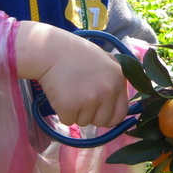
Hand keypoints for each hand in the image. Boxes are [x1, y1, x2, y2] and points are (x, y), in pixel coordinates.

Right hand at [14, 21, 128, 127]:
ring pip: (84, 122)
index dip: (110, 115)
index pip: (121, 113)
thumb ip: (116, 78)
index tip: (100, 112)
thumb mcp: (106, 60)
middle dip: (92, 115)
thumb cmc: (78, 54)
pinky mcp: (70, 107)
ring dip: (76, 112)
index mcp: (119, 80)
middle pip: (103, 121)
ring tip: (70, 91)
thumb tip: (120, 99)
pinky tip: (61, 95)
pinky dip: (63, 112)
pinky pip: (68, 121)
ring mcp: (90, 100)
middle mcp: (108, 91)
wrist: (52, 50)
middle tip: (81, 98)